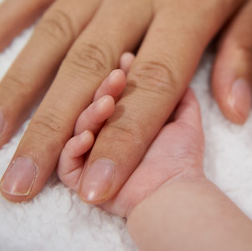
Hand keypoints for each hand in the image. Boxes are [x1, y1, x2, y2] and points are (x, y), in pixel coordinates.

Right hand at [0, 0, 251, 204]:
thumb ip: (241, 53)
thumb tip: (232, 112)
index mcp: (187, 7)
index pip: (151, 84)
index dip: (124, 138)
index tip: (95, 185)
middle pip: (87, 68)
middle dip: (52, 129)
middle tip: (18, 180)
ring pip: (51, 34)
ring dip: (15, 88)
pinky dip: (1, 22)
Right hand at [58, 59, 204, 218]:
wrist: (175, 191)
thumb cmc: (180, 157)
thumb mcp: (184, 118)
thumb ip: (180, 95)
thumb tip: (176, 74)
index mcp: (124, 123)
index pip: (111, 94)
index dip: (117, 76)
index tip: (126, 60)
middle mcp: (104, 138)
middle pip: (91, 107)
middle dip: (102, 89)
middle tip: (117, 78)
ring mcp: (91, 158)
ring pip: (76, 129)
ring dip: (88, 114)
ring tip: (107, 104)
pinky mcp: (82, 181)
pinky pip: (66, 164)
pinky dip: (72, 148)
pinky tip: (87, 137)